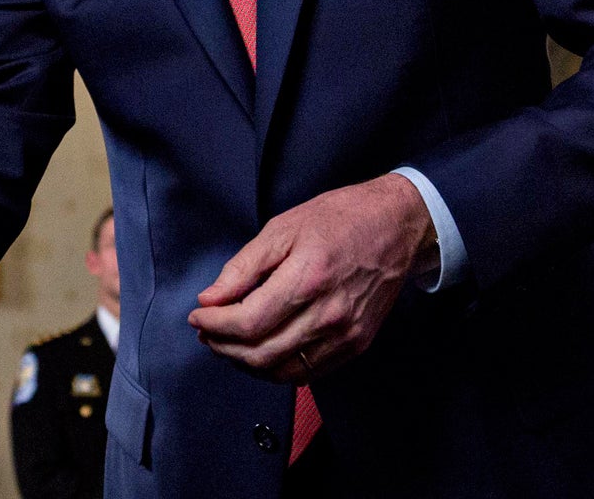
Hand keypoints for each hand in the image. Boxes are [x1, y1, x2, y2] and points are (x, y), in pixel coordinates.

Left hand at [187, 173, 436, 381]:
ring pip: (283, 371)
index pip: (248, 322)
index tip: (197, 315)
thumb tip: (210, 298)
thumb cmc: (338, 219)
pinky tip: (260, 351)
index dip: (215, 325)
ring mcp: (346, 335)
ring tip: (227, 343)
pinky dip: (276, 368)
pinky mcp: (357, 345)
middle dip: (223, 347)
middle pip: (262, 353)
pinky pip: (308, 372)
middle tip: (206, 331)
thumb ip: (242, 268)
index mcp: (307, 278)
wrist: (396, 227)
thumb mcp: (281, 229)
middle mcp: (329, 314)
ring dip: (246, 363)